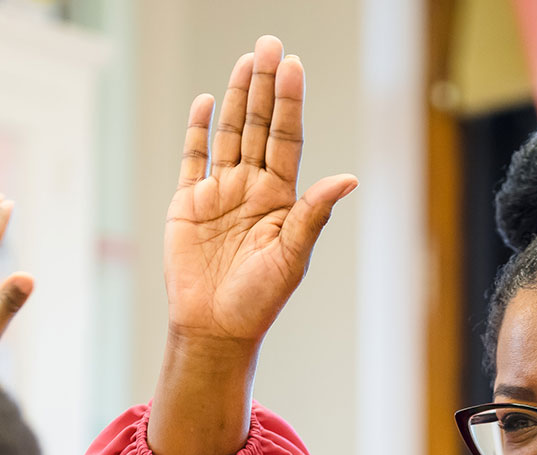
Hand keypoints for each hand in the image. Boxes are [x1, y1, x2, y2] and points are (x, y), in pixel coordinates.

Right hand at [163, 37, 355, 355]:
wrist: (215, 328)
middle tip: (269, 44)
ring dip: (235, 98)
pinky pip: (193, 159)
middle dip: (263, 85)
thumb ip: (313, 214)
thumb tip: (348, 179)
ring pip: (229, 134)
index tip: (292, 66)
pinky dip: (198, 130)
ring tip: (245, 60)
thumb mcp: (292, 257)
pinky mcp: (188, 204)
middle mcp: (252, 188)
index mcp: (281, 199)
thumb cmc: (260, 300)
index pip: (286, 139)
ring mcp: (220, 193)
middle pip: (258, 126)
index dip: (288, 102)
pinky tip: (206, 102)